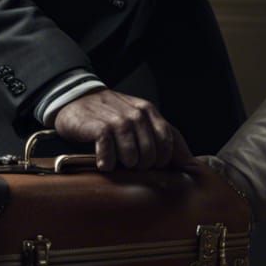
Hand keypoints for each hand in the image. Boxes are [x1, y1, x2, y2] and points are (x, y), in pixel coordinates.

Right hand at [53, 89, 194, 170]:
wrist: (76, 98)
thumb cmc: (110, 113)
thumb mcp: (138, 117)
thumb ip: (158, 132)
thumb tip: (189, 161)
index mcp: (149, 111)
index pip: (167, 141)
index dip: (162, 159)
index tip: (152, 166)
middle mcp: (136, 114)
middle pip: (150, 152)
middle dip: (143, 166)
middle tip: (131, 165)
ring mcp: (118, 120)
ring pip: (132, 154)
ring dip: (126, 164)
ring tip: (118, 163)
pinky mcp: (99, 127)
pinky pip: (109, 150)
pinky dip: (107, 161)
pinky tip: (104, 164)